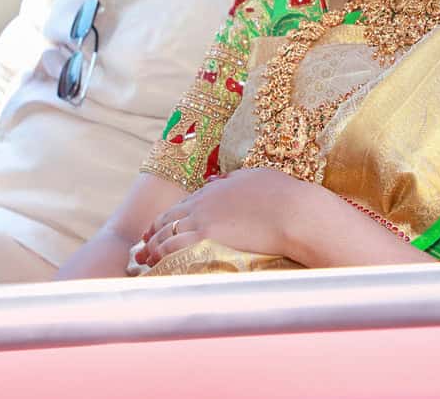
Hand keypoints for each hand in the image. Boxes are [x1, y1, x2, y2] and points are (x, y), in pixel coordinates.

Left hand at [137, 168, 311, 266]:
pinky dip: (161, 254)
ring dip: (152, 246)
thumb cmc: (285, 196)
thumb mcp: (257, 177)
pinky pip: (173, 246)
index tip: (162, 226)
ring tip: (144, 259)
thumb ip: (235, 179)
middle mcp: (204, 201)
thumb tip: (221, 180)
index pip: (184, 203)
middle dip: (153, 231)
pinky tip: (155, 263)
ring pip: (166, 232)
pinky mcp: (206, 235)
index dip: (171, 216)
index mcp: (216, 189)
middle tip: (143, 243)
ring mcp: (203, 218)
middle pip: (169, 216)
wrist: (295, 213)